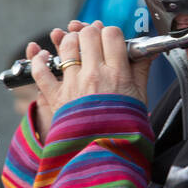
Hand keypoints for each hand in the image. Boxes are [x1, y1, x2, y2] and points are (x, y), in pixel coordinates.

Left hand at [27, 20, 150, 139]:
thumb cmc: (124, 128)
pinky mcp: (56, 96)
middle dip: (90, 32)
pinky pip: (41, 71)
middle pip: (88, 35)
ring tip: (73, 44)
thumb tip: (148, 52)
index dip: (111, 32)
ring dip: (69, 40)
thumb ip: (141, 71)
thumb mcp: (140, 97)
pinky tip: (43, 55)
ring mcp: (73, 85)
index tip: (111, 39)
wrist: (104, 155)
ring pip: (66, 46)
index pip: (112, 35)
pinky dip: (39, 60)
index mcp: (118, 74)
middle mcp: (94, 76)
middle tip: (92, 39)